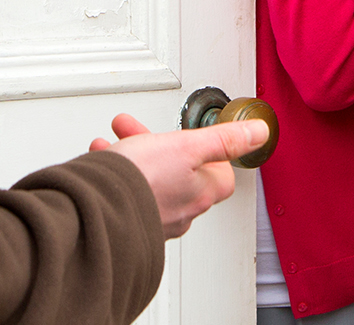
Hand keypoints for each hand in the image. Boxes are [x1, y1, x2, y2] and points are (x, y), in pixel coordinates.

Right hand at [89, 113, 266, 237]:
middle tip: (141, 132)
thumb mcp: (187, 146)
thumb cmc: (141, 181)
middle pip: (181, 173)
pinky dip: (116, 175)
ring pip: (150, 181)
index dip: (213, 155)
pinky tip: (101, 165)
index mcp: (200, 193)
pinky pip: (127, 194)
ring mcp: (153, 219)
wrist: (94, 211)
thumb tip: (259, 133)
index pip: (222, 176)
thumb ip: (224, 140)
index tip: (199, 140)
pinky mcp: (127, 222)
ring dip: (133, 158)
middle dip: (160, 146)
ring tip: (114, 144)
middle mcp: (180, 211)